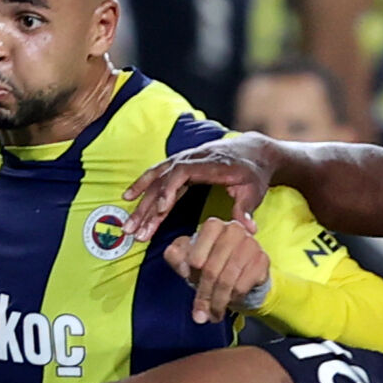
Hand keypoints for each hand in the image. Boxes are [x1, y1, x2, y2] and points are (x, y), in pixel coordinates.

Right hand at [121, 131, 280, 240]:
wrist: (252, 151)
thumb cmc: (254, 173)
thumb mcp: (254, 191)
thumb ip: (246, 209)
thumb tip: (247, 230)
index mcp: (210, 164)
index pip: (183, 172)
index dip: (170, 188)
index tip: (162, 208)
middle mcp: (193, 159)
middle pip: (163, 179)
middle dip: (147, 206)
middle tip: (135, 230)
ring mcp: (184, 160)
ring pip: (156, 179)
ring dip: (141, 202)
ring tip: (128, 224)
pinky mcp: (181, 165)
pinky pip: (158, 175)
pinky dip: (143, 186)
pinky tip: (129, 198)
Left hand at [161, 214, 270, 323]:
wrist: (241, 274)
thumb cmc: (211, 264)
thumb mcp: (188, 260)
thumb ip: (176, 256)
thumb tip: (179, 263)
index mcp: (212, 226)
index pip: (196, 253)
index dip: (191, 272)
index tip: (189, 280)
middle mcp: (233, 230)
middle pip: (211, 269)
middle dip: (203, 295)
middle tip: (199, 313)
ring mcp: (250, 244)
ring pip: (227, 280)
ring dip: (217, 302)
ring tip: (212, 315)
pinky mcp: (262, 260)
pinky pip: (242, 286)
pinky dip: (233, 299)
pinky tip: (229, 302)